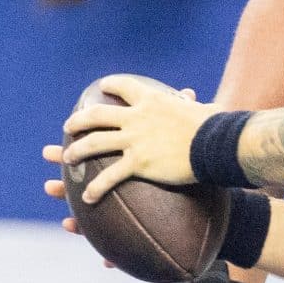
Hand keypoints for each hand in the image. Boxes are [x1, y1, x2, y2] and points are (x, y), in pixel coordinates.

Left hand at [61, 73, 213, 203]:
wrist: (216, 144)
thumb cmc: (214, 126)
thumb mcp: (200, 109)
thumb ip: (191, 104)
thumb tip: (195, 98)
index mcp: (151, 100)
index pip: (124, 87)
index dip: (110, 85)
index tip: (102, 86)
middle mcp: (137, 117)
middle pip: (97, 115)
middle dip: (79, 120)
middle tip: (69, 126)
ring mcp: (135, 140)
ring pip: (94, 143)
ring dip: (77, 150)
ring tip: (67, 158)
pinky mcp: (138, 163)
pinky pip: (110, 177)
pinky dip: (96, 187)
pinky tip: (88, 197)